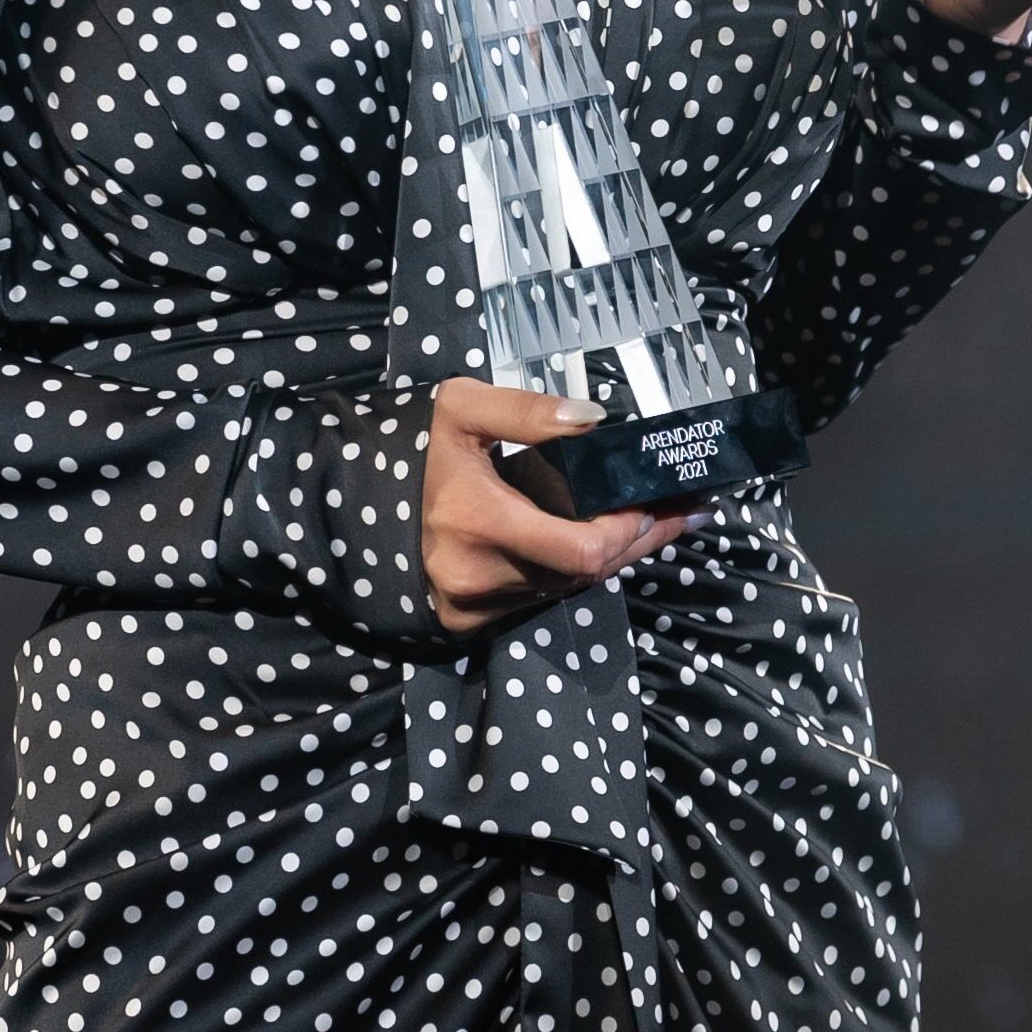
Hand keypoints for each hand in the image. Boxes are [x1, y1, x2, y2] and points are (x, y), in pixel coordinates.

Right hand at [420, 378, 690, 636]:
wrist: (348, 504)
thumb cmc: (409, 450)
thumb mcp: (460, 408)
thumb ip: (528, 411)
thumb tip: (595, 419)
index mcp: (478, 520)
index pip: (583, 551)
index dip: (630, 530)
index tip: (657, 499)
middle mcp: (477, 575)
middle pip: (587, 572)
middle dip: (639, 540)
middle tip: (683, 509)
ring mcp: (472, 607)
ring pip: (566, 588)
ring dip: (610, 557)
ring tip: (652, 521)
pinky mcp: (467, 623)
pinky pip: (538, 598)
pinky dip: (569, 571)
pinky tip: (598, 544)